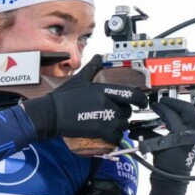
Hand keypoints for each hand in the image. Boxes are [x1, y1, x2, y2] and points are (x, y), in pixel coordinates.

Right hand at [23, 54, 147, 143]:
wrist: (52, 114)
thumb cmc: (65, 96)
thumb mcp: (80, 79)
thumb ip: (92, 67)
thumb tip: (98, 57)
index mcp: (104, 89)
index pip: (132, 95)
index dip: (141, 100)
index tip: (143, 103)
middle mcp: (107, 103)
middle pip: (127, 112)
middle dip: (123, 114)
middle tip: (112, 115)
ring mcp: (104, 118)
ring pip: (123, 125)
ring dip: (119, 127)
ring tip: (108, 125)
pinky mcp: (99, 131)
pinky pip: (116, 137)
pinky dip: (114, 138)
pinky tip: (108, 136)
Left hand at [142, 85, 194, 194]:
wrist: (170, 176)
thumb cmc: (178, 157)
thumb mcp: (190, 140)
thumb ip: (192, 126)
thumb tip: (184, 107)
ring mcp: (192, 134)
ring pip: (187, 108)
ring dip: (173, 102)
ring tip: (163, 102)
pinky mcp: (178, 134)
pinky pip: (170, 115)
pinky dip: (162, 109)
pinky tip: (158, 108)